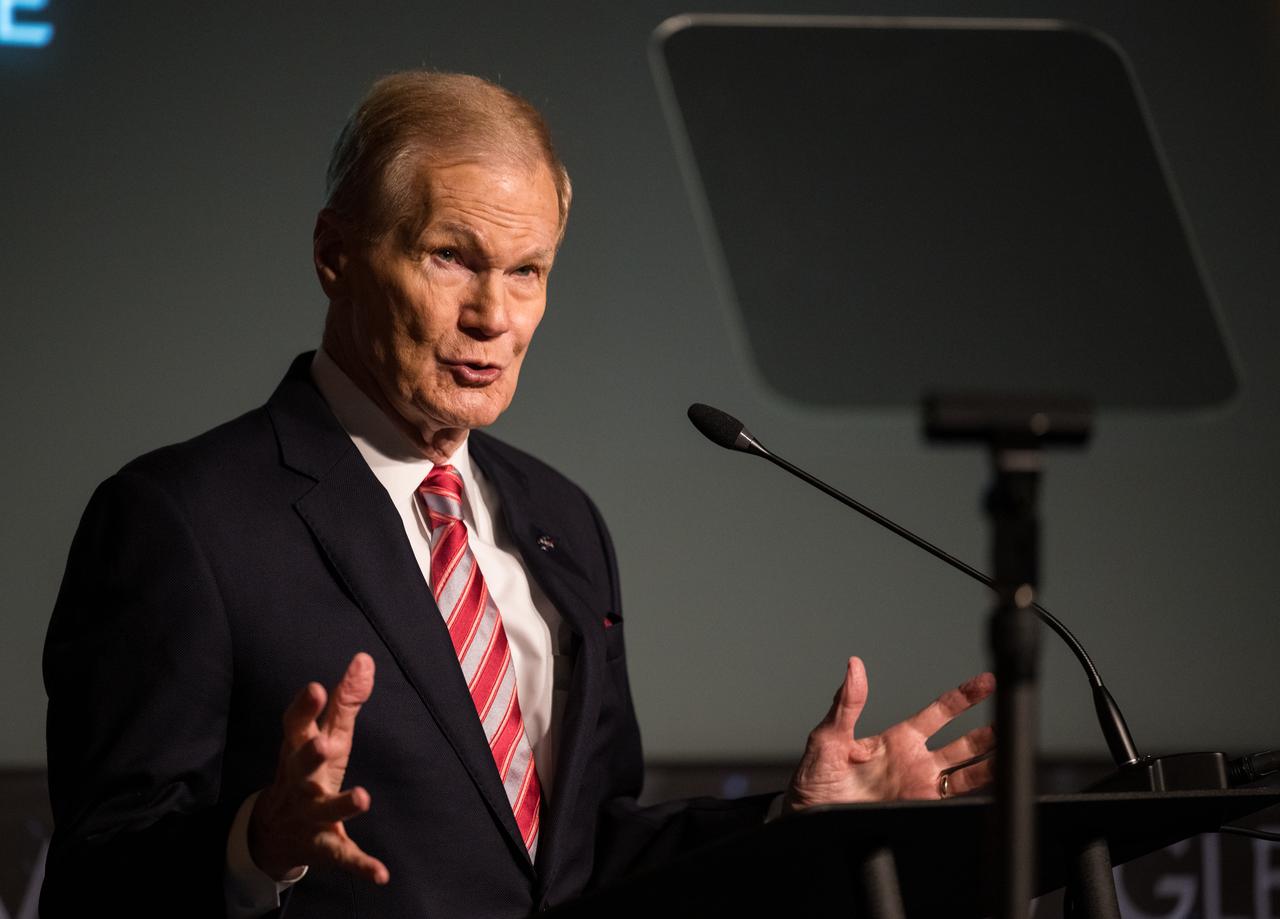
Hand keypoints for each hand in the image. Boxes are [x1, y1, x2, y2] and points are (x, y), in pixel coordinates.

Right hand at [248, 652, 389, 884]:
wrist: (274, 832)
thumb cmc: (308, 770)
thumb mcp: (325, 735)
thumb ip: (345, 700)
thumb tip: (364, 659)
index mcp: (299, 750)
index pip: (295, 726)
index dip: (304, 707)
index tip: (316, 688)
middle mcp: (300, 782)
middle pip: (302, 766)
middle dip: (310, 756)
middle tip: (322, 743)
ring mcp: (309, 815)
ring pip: (324, 810)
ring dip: (342, 804)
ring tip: (363, 797)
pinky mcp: (324, 846)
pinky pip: (343, 856)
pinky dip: (361, 866)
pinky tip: (381, 873)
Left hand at [782, 656, 994, 812]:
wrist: (807, 817)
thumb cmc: (814, 778)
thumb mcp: (827, 736)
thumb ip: (846, 703)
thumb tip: (854, 667)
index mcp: (895, 739)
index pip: (937, 713)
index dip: (962, 698)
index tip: (986, 683)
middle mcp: (913, 761)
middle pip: (961, 743)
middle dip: (986, 730)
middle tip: (1009, 713)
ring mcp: (918, 787)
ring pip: (965, 772)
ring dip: (988, 760)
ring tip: (1010, 747)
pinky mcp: (917, 808)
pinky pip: (952, 799)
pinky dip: (975, 791)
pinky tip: (991, 782)